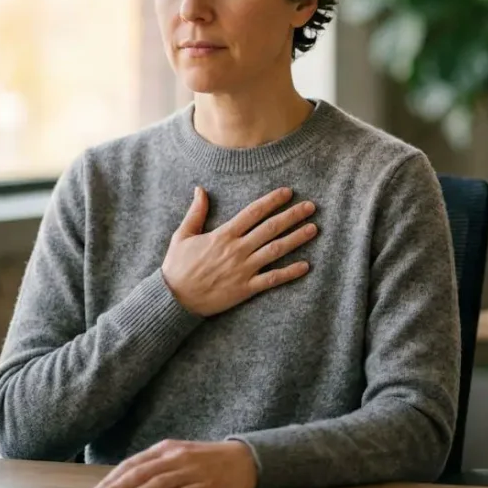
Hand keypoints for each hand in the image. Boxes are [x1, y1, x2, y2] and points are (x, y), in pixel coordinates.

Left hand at [90, 439, 257, 487]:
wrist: (245, 460)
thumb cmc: (208, 460)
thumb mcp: (180, 455)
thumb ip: (155, 465)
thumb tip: (125, 482)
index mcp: (166, 448)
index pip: (132, 464)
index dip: (111, 480)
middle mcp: (175, 458)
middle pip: (138, 476)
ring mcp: (189, 472)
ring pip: (154, 487)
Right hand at [162, 186, 317, 316]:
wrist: (174, 299)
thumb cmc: (177, 267)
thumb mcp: (182, 236)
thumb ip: (195, 212)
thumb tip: (200, 189)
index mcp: (223, 235)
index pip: (253, 212)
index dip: (272, 201)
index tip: (288, 192)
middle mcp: (237, 249)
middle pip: (270, 228)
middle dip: (292, 215)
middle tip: (311, 207)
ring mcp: (243, 269)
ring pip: (275, 250)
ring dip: (296, 239)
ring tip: (313, 229)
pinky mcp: (245, 288)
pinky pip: (272, 279)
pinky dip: (290, 272)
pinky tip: (306, 266)